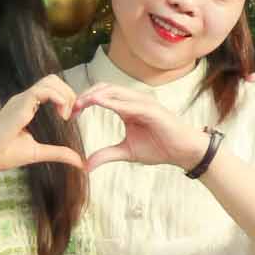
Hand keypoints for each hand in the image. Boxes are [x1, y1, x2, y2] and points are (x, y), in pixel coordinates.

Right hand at [0, 74, 83, 188]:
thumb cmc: (3, 155)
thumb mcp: (37, 153)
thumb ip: (58, 153)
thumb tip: (79, 162)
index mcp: (26, 106)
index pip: (50, 88)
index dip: (67, 96)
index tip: (73, 115)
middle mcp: (23, 100)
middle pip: (52, 80)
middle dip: (69, 93)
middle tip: (72, 114)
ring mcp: (20, 101)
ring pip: (49, 81)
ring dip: (65, 95)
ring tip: (66, 115)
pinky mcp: (18, 106)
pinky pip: (41, 91)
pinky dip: (58, 98)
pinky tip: (62, 115)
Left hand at [72, 80, 209, 173]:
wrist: (184, 152)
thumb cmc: (160, 148)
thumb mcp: (127, 152)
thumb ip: (106, 154)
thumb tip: (85, 166)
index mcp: (128, 107)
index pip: (102, 96)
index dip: (84, 101)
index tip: (70, 114)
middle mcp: (135, 100)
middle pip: (104, 88)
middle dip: (86, 95)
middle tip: (71, 107)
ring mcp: (143, 102)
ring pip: (114, 91)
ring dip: (95, 95)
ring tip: (80, 102)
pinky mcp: (152, 109)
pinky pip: (128, 102)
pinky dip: (112, 101)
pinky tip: (98, 102)